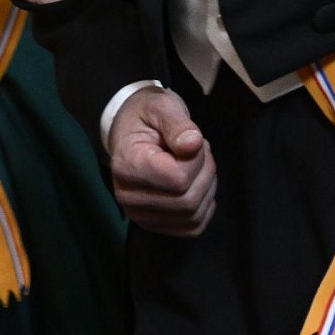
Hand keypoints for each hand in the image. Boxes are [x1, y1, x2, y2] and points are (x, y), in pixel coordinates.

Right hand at [108, 87, 215, 237]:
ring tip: (196, 163)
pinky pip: (192, 227)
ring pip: (193, 215)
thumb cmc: (146, 117)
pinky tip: (197, 184)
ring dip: (206, 187)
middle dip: (205, 172)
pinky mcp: (153, 225)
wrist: (130, 133)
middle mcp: (128, 197)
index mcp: (127, 165)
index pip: (178, 178)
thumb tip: (193, 145)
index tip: (191, 140)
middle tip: (199, 149)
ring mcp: (140, 215)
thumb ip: (177, 124)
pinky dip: (204, 207)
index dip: (197, 158)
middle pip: (188, 200)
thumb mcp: (161, 107)